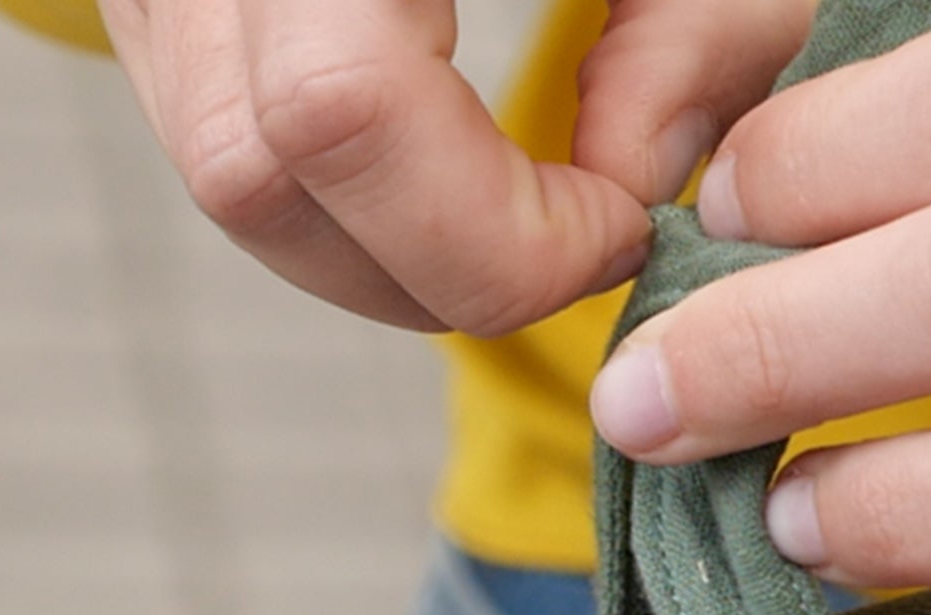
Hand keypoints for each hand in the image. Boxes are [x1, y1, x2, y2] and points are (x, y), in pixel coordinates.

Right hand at [97, 0, 812, 335]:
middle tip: (577, 234)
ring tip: (519, 213)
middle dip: (445, 266)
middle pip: (264, 176)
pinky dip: (352, 202)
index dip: (496, 228)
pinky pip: (229, 145)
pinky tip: (450, 172)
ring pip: (232, 183)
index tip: (619, 218)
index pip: (347, 110)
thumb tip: (635, 180)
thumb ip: (701, 33)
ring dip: (392, 253)